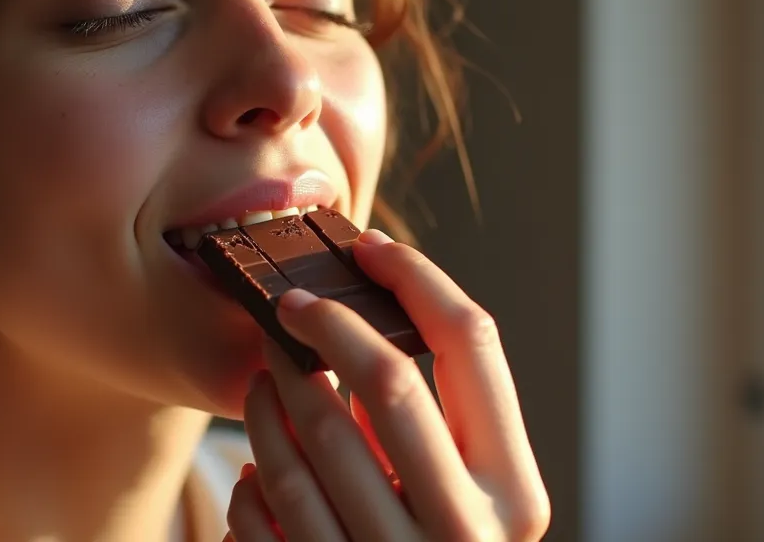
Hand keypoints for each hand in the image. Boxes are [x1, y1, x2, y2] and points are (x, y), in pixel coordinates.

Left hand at [224, 230, 549, 541]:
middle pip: (388, 376)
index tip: (367, 248)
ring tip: (263, 377)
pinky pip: (262, 506)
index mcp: (516, 494)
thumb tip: (365, 321)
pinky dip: (248, 475)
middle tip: (288, 304)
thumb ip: (437, 431)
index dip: (415, 277)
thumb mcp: (469, 508)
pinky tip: (251, 469)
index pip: (473, 342)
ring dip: (271, 394)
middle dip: (327, 323)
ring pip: (308, 439)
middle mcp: (467, 531)